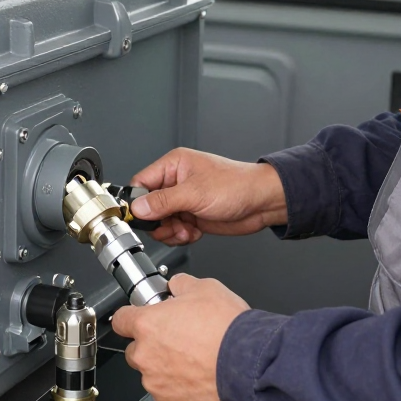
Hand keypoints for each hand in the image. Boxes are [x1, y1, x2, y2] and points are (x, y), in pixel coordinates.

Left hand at [111, 273, 248, 400]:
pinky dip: (180, 390)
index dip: (132, 317)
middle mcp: (146, 357)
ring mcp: (157, 384)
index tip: (140, 318)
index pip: (121, 320)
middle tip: (179, 341)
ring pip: (152, 375)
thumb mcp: (206, 288)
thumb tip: (177, 286)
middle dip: (152, 346)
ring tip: (194, 361)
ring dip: (166, 369)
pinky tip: (199, 378)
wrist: (250, 364)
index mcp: (148, 325)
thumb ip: (182, 285)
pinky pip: (169, 396)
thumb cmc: (228, 330)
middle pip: (136, 351)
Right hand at [130, 148, 287, 243]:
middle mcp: (177, 181)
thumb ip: (163, 201)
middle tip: (169, 225)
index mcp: (174, 165)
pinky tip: (193, 232)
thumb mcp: (195, 193)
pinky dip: (181, 235)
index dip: (138, 202)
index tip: (141, 217)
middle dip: (158, 221)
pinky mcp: (193, 215)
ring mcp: (185, 200)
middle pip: (149, 206)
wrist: (262, 203)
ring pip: (161, 221)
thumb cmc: (237, 185)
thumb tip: (138, 207)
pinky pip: (175, 230)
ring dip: (171, 231)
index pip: (142, 183)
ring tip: (185, 230)